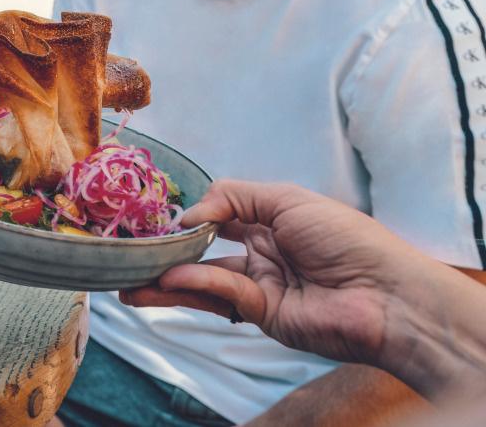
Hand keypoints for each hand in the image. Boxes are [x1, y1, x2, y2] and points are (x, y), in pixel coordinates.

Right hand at [120, 179, 419, 368]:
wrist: (386, 296)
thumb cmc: (346, 238)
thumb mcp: (287, 198)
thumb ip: (232, 197)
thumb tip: (188, 214)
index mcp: (274, 218)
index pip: (221, 213)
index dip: (191, 212)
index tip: (160, 212)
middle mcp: (263, 250)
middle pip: (204, 248)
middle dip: (167, 249)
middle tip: (129, 248)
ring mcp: (261, 283)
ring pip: (203, 277)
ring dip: (165, 277)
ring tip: (125, 279)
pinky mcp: (261, 314)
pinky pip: (219, 294)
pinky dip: (191, 286)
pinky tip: (165, 280)